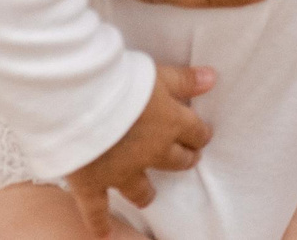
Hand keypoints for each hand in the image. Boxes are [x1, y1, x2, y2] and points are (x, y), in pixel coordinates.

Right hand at [63, 62, 214, 236]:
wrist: (83, 102)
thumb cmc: (121, 80)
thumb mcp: (158, 73)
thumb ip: (185, 79)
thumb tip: (213, 78)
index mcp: (170, 124)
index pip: (195, 133)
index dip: (200, 134)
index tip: (202, 136)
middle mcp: (150, 153)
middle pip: (174, 161)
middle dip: (182, 160)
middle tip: (186, 160)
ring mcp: (122, 172)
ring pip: (141, 188)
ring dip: (147, 192)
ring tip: (149, 196)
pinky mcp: (92, 183)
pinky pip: (96, 210)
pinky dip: (99, 224)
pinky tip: (103, 236)